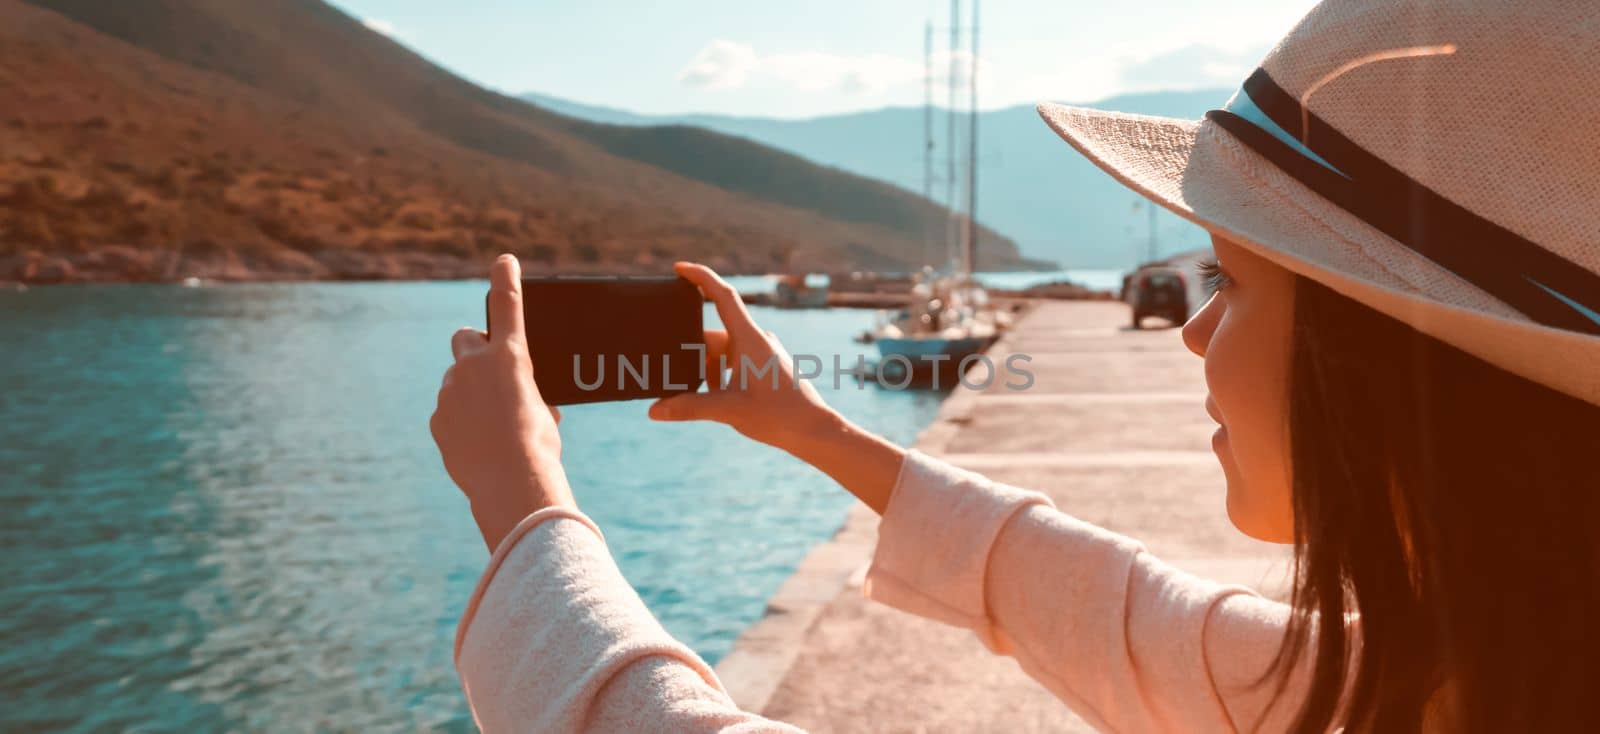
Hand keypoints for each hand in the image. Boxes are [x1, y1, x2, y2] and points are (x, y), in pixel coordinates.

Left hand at [431, 254, 572, 551]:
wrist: (512, 483)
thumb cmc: (539, 447)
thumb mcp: (545, 413)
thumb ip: (527, 394)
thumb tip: (520, 400)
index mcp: (511, 357)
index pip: (508, 306)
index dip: (506, 279)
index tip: (504, 260)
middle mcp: (474, 366)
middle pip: (465, 338)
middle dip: (474, 348)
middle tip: (490, 371)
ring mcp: (451, 392)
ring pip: (458, 382)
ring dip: (472, 395)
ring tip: (494, 429)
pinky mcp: (438, 418)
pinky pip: (450, 412)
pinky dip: (462, 422)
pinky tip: (480, 445)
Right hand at [648, 262, 839, 449]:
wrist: (814, 430)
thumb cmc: (778, 416)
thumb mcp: (729, 410)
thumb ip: (690, 408)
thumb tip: (655, 411)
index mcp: (750, 338)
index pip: (723, 296)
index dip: (700, 277)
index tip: (679, 268)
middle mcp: (757, 339)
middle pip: (713, 336)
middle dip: (692, 353)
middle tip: (672, 372)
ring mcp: (763, 352)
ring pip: (723, 352)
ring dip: (706, 369)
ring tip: (693, 393)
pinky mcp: (766, 365)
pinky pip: (734, 362)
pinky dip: (720, 375)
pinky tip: (713, 397)